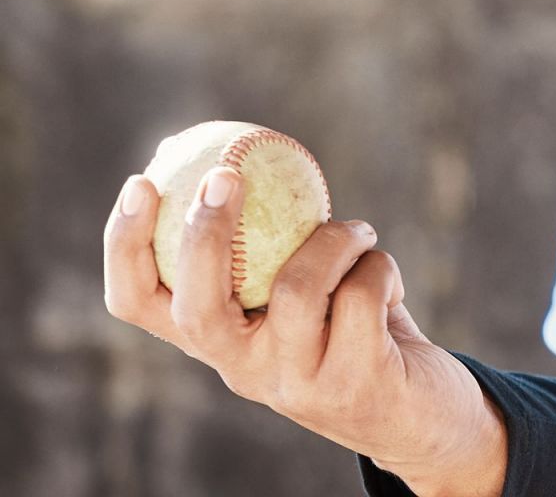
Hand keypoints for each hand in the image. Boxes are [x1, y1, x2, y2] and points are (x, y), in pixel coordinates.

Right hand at [103, 167, 505, 492]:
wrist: (419, 411)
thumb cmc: (353, 322)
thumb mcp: (302, 282)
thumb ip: (271, 238)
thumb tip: (224, 154)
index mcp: (219, 338)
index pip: (140, 303)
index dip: (125, 246)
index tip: (140, 182)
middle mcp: (243, 369)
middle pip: (197, 308)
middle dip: (203, 235)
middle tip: (224, 174)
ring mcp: (295, 384)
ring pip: (297, 288)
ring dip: (335, 239)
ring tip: (360, 234)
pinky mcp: (353, 384)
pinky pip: (361, 293)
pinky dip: (379, 266)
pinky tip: (389, 284)